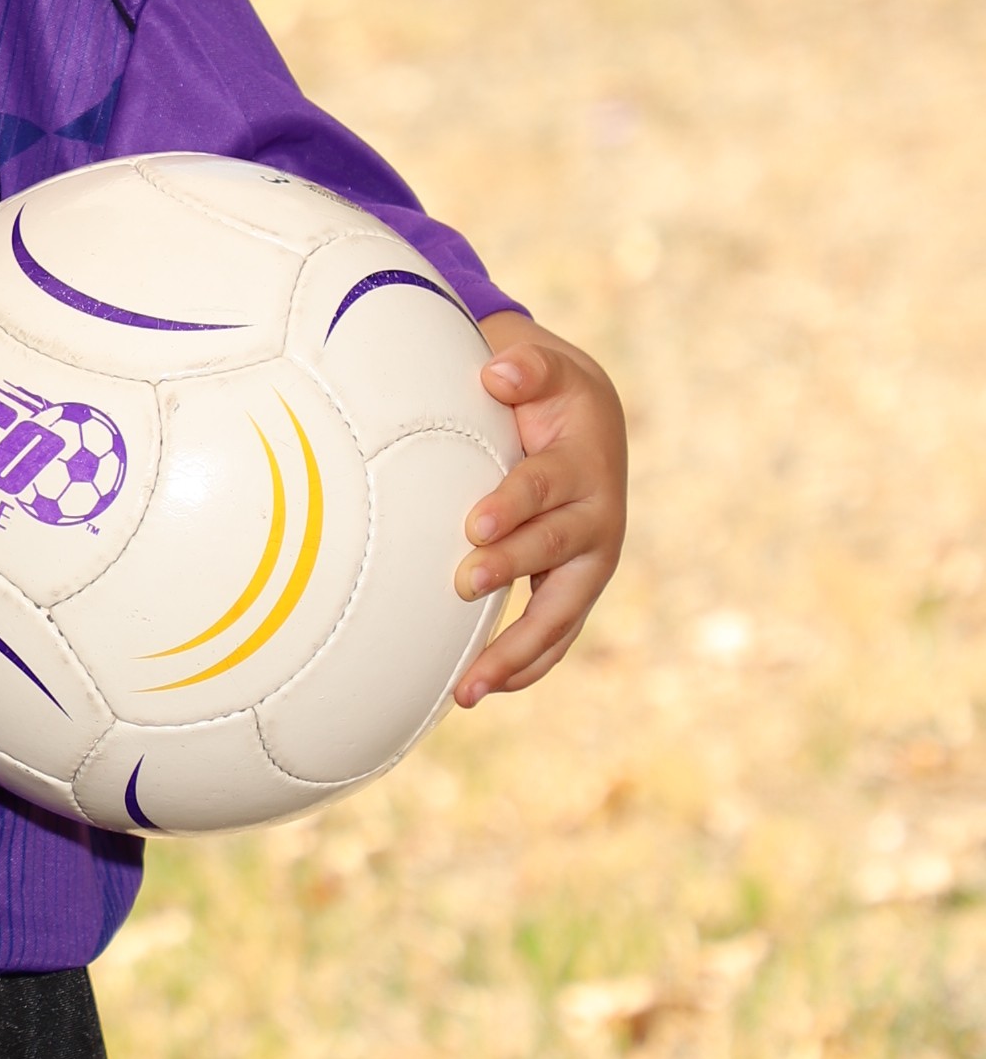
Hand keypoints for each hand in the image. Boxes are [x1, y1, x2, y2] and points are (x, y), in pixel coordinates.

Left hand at [452, 315, 627, 703]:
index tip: (475, 523)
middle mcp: (596, 520)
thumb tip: (499, 373)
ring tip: (469, 687)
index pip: (543, 488)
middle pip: (552, 551)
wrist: (588, 425)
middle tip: (464, 583)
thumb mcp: (544, 370)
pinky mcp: (574, 590)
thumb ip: (525, 367)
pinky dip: (524, 666)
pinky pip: (555, 637)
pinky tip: (481, 691)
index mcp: (583, 467)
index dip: (512, 505)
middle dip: (509, 569)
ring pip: (558, 614)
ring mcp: (588, 563)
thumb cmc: (551, 398)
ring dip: (515, 650)